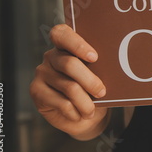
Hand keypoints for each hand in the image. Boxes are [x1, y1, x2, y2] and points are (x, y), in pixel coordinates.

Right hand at [30, 24, 108, 139]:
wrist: (85, 117)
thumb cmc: (94, 91)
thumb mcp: (100, 77)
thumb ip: (100, 68)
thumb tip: (115, 68)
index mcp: (66, 45)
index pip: (62, 34)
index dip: (77, 44)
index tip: (94, 57)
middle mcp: (51, 56)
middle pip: (69, 64)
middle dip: (90, 81)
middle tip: (102, 92)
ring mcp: (42, 72)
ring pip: (69, 86)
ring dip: (85, 103)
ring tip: (92, 111)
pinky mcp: (36, 90)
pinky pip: (61, 102)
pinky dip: (75, 112)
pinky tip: (79, 115)